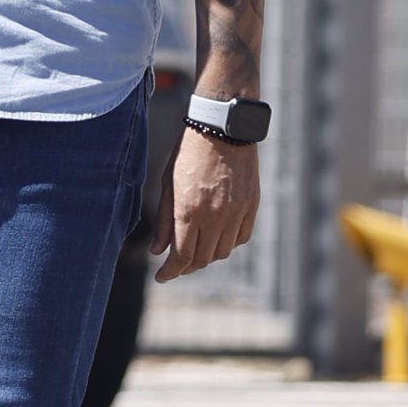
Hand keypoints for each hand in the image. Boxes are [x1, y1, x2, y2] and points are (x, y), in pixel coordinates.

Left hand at [153, 127, 257, 279]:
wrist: (222, 129)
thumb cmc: (188, 154)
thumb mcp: (168, 185)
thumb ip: (164, 221)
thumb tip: (157, 251)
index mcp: (189, 211)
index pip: (182, 256)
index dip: (170, 272)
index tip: (162, 277)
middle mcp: (215, 216)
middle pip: (203, 259)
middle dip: (187, 266)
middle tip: (176, 264)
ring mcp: (236, 212)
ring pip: (223, 251)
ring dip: (208, 256)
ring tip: (196, 248)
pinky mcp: (251, 206)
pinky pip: (242, 237)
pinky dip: (229, 243)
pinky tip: (217, 236)